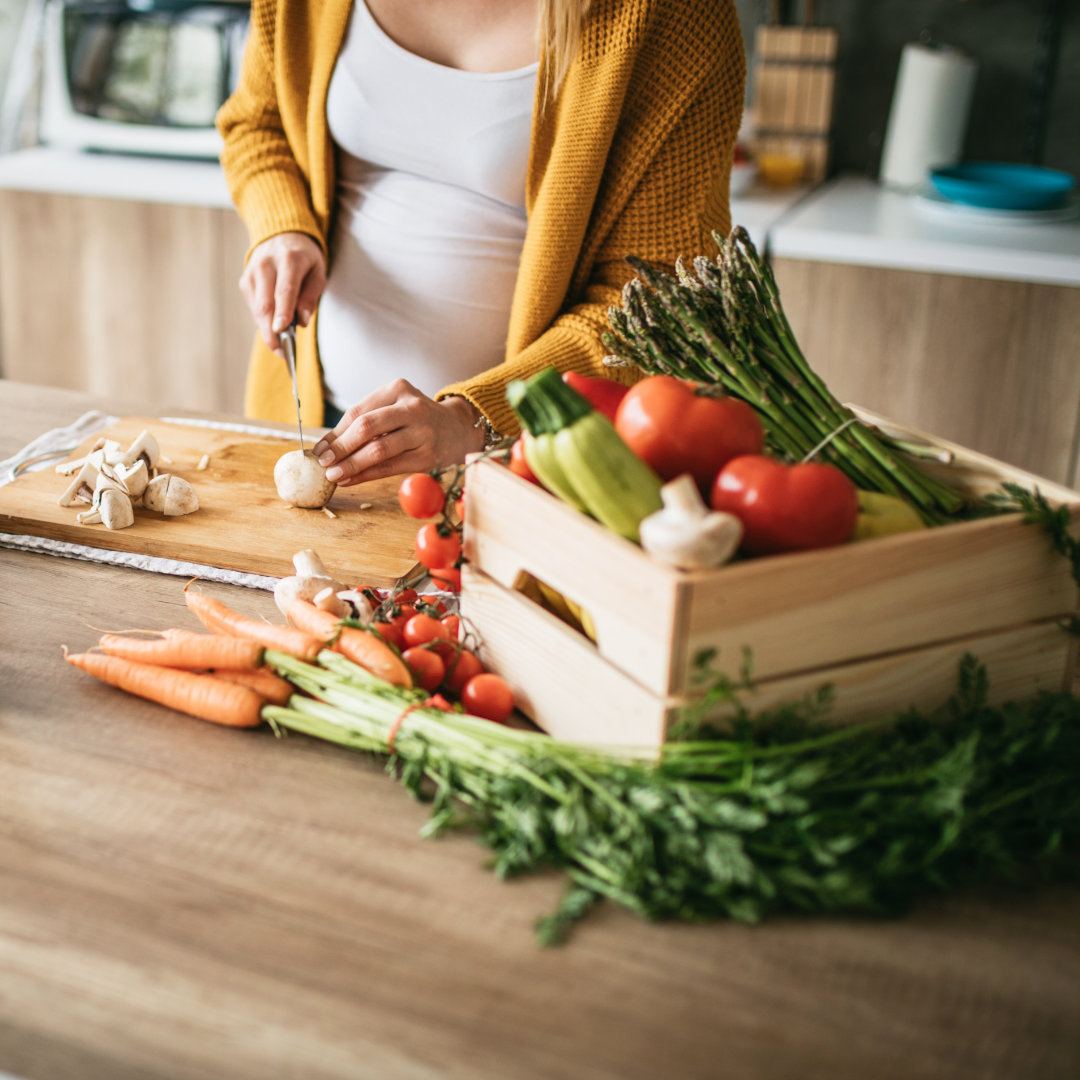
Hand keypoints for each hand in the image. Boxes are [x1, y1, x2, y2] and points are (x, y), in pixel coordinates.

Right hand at [239, 232, 326, 353]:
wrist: (280, 236)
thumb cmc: (304, 258)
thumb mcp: (318, 273)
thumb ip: (311, 297)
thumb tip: (302, 321)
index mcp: (289, 260)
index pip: (284, 290)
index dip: (282, 312)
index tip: (281, 331)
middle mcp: (267, 265)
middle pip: (266, 304)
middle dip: (272, 332)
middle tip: (282, 353)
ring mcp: (252, 273)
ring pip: (257, 309)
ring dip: (268, 330)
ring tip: (281, 345)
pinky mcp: (245, 281)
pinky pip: (254, 307)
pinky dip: (264, 321)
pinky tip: (274, 324)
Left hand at [313, 381, 486, 484]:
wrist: (459, 429)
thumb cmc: (417, 420)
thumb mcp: (394, 408)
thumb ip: (365, 422)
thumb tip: (327, 446)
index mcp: (398, 389)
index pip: (358, 412)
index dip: (335, 433)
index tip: (319, 449)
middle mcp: (412, 408)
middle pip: (366, 428)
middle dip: (340, 447)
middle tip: (323, 462)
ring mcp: (422, 432)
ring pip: (378, 450)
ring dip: (351, 464)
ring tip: (333, 474)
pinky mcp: (428, 456)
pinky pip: (390, 467)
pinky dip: (366, 475)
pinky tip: (351, 480)